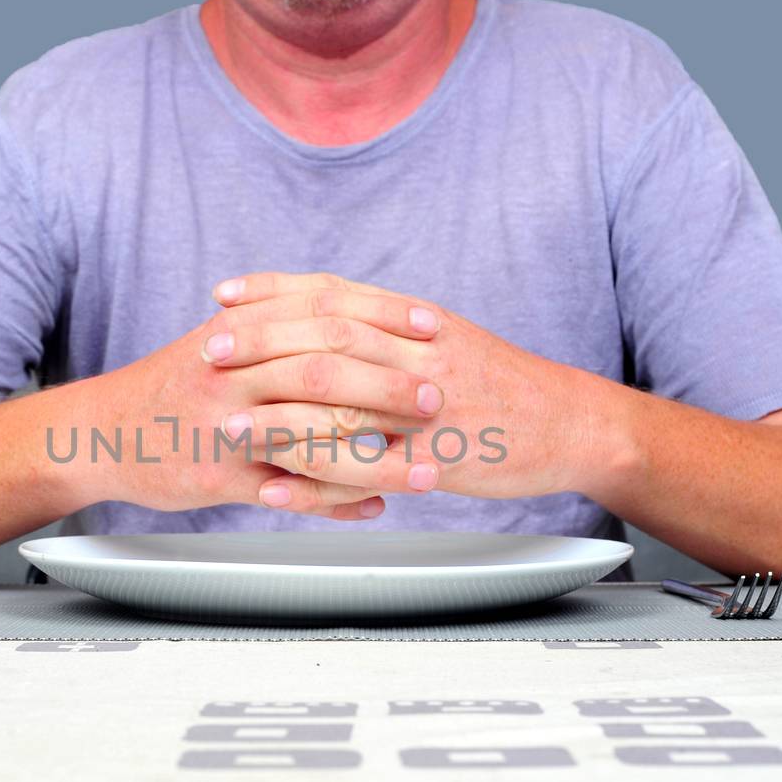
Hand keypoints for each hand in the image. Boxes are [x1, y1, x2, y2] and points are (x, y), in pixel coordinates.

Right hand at [76, 281, 447, 518]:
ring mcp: (227, 426)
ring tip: (426, 469)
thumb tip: (351, 310)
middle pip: (323, 369)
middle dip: (387, 384)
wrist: (105, 431)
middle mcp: (234, 372)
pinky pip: (290, 493)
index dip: (383, 316)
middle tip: (435, 397)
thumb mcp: (222, 339)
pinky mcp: (220, 477)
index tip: (431, 326)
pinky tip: (374, 504)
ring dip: (377, 457)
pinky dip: (337, 502)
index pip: (324, 310)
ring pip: (314, 439)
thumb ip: (280, 321)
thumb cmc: (177, 386)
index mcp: (241, 330)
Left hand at [208, 272, 619, 500]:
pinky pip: (366, 473)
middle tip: (209, 352)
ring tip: (224, 424)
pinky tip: (278, 489)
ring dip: (276, 416)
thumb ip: (390, 329)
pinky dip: (317, 483)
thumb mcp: (447, 341)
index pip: (334, 294)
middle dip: (261, 343)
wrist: (573, 424)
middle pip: (327, 338)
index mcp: (418, 322)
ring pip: (341, 404)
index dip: (274, 292)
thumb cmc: (504, 387)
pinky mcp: (438, 460)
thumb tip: (330, 318)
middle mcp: (420, 355)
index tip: (224, 294)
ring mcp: (430, 409)